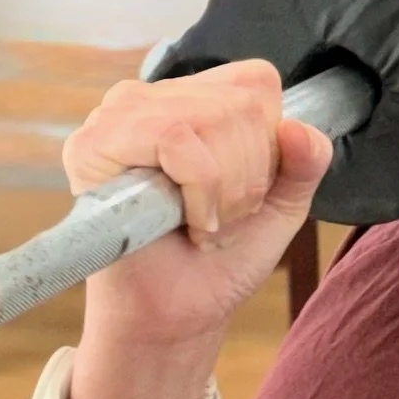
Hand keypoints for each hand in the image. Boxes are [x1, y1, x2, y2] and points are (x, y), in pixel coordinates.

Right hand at [61, 59, 333, 346]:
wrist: (178, 315)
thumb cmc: (221, 259)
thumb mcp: (282, 205)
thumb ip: (306, 162)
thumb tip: (299, 128)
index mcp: (192, 98)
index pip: (256, 83)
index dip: (268, 144)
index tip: (245, 193)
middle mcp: (151, 97)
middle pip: (241, 104)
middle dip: (249, 177)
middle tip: (221, 218)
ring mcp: (116, 116)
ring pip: (211, 119)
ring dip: (225, 190)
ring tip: (202, 222)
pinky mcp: (92, 145)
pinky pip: (175, 139)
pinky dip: (200, 191)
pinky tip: (186, 223)